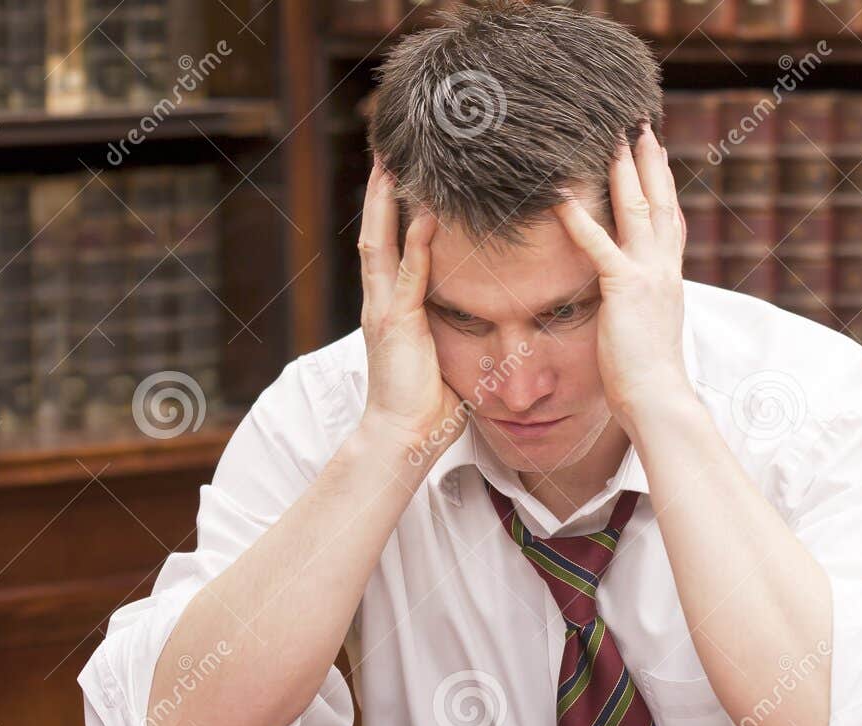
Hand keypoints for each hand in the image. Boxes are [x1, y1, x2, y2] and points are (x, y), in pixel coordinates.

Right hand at [356, 156, 465, 457]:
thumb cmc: (426, 405)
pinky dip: (415, 243)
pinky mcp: (395, 324)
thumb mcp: (442, 357)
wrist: (403, 437)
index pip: (390, 246)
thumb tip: (485, 321)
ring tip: (392, 164)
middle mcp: (381, 301)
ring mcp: (384, 310)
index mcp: (391, 307)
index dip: (393, 211)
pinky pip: (407, 275)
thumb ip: (452, 331)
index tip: (400, 178)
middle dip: (379, 192)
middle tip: (387, 152)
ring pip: (380, 243)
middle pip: (376, 232)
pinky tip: (425, 214)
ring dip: (385, 203)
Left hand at [553, 122, 695, 433]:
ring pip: (636, 210)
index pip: (667, 219)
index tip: (655, 152)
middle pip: (658, 201)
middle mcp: (664, 269)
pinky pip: (600, 246)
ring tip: (612, 137)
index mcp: (669, 278)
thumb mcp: (645, 328)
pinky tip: (563, 197)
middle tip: (639, 125)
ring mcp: (648, 276)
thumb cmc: (647, 375)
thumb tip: (630, 302)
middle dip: (649, 161)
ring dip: (623, 170)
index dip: (662, 183)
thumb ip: (638, 304)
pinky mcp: (625, 290)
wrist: (658, 398)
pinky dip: (581, 220)